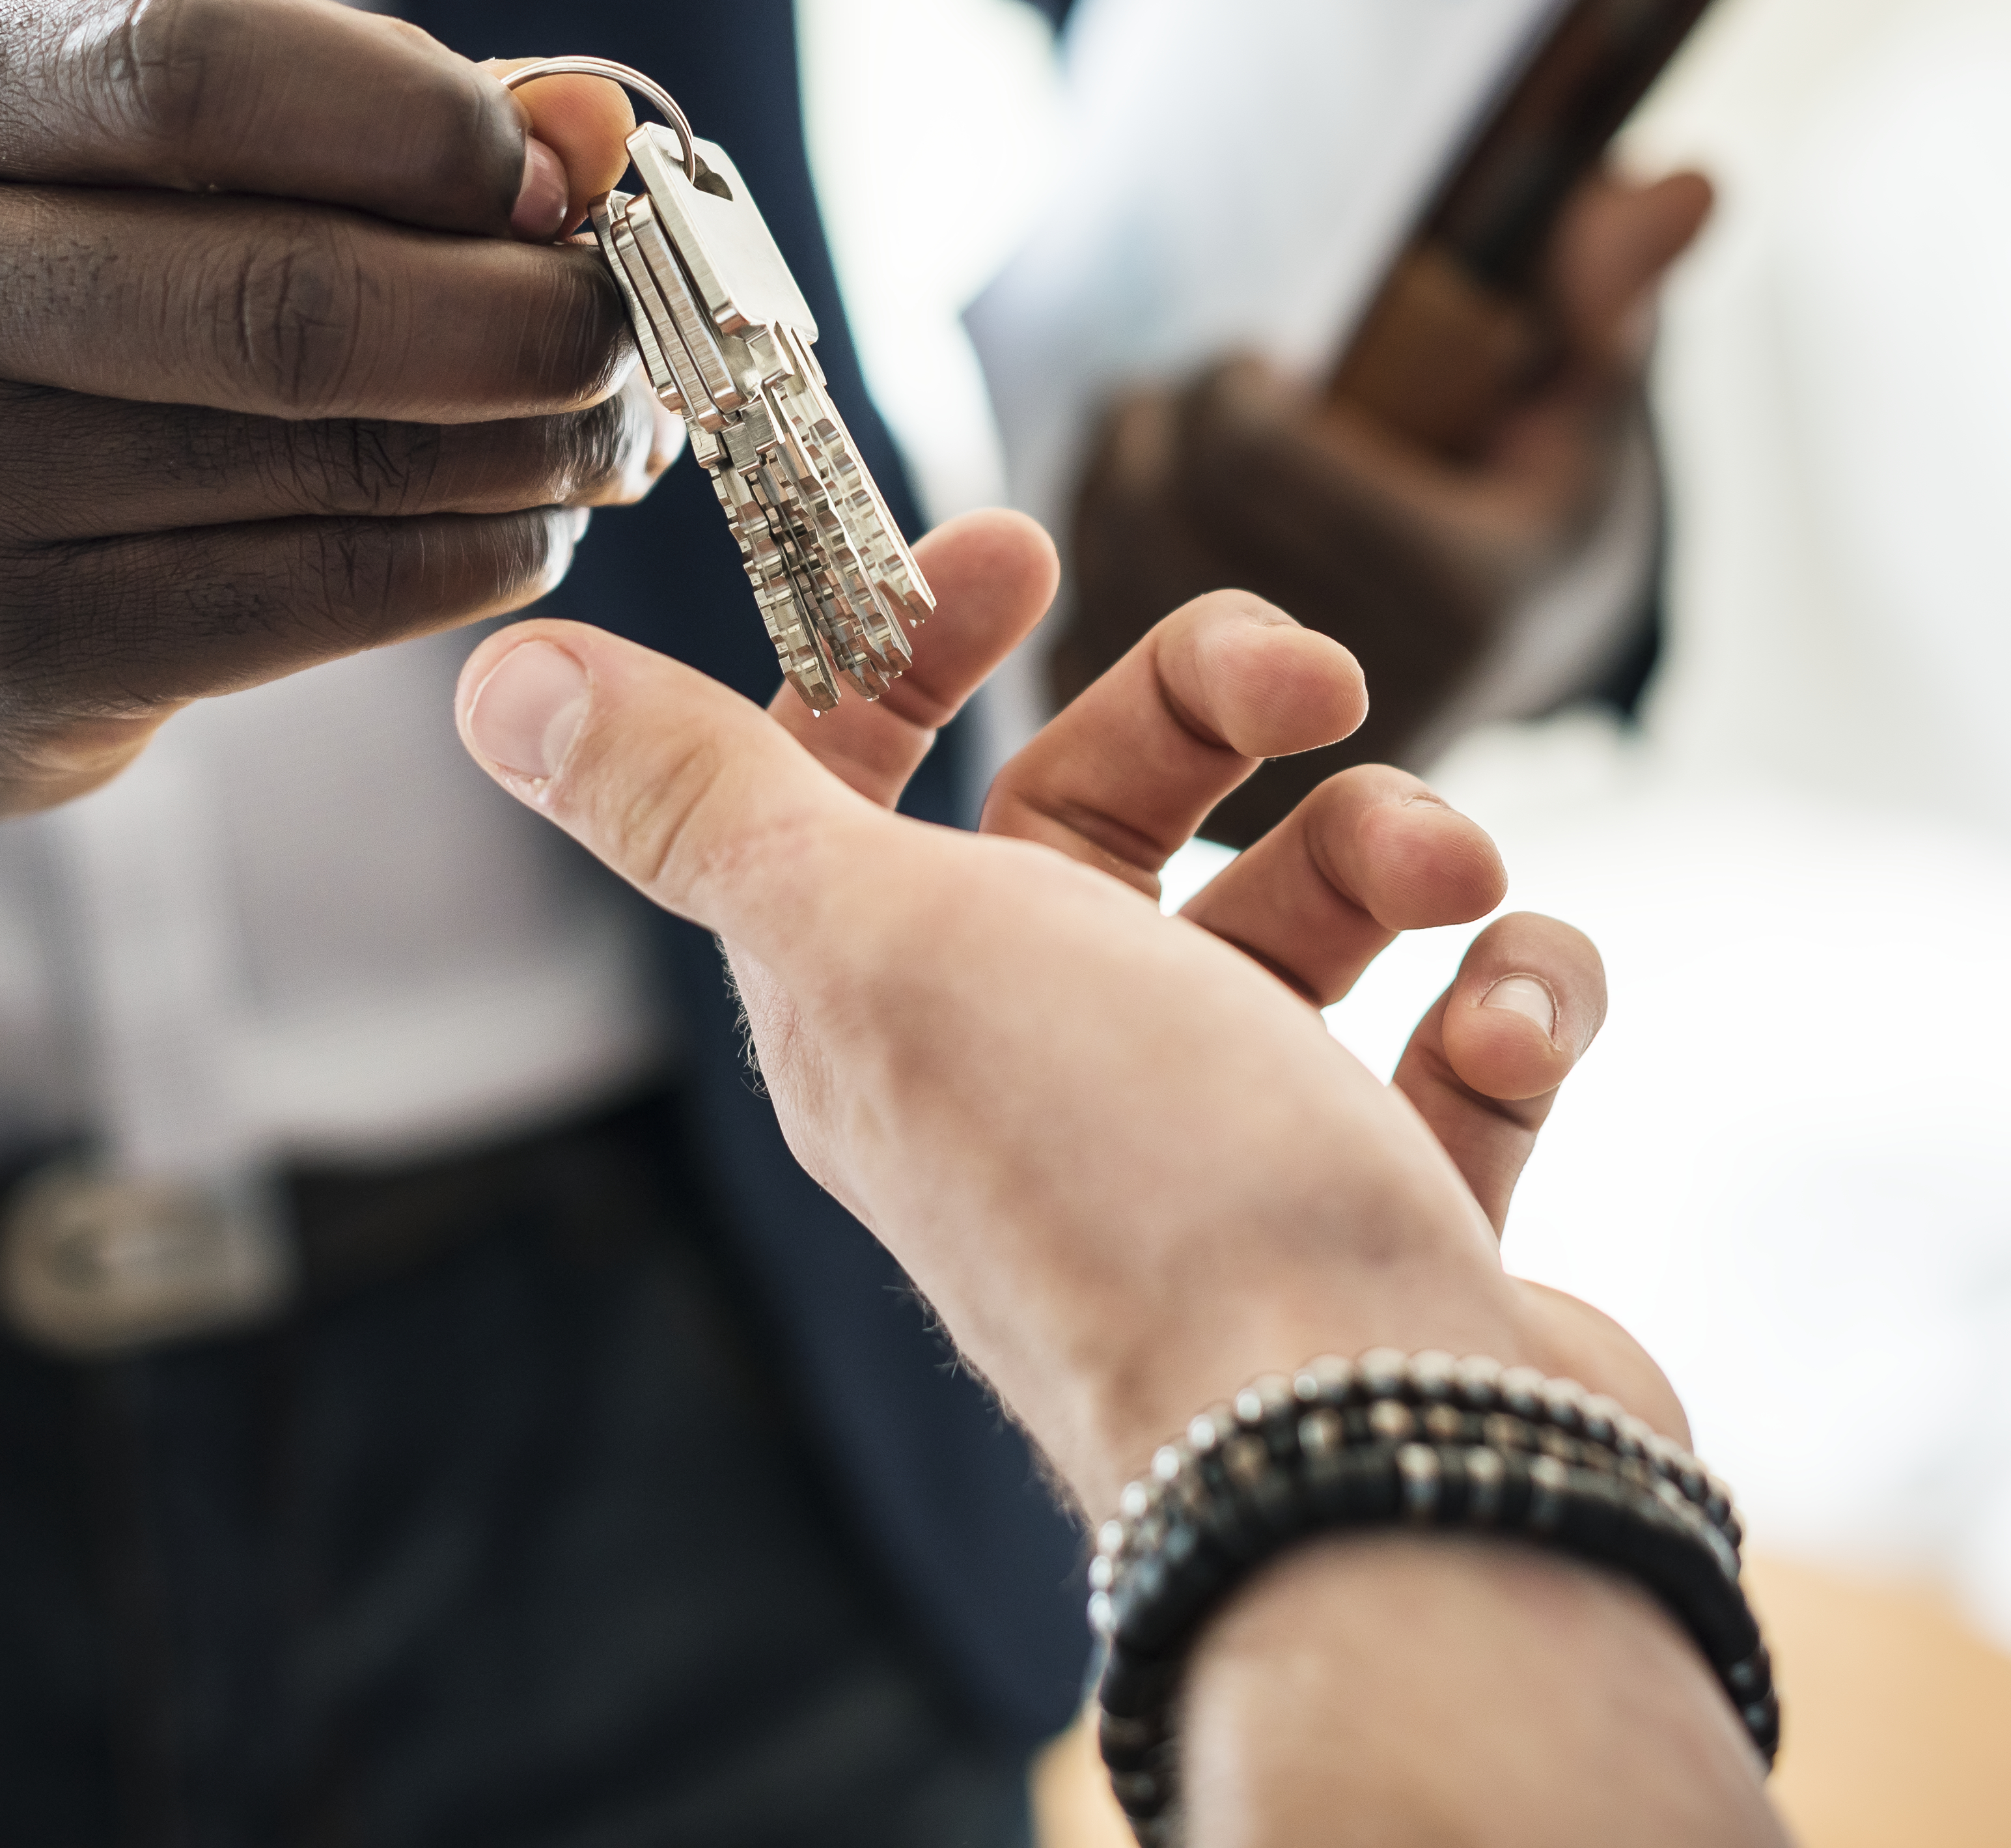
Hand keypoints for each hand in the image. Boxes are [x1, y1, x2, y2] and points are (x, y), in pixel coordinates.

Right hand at [0, 0, 665, 831]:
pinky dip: (470, 556)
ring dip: (526, 443)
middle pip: (283, 293)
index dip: (421, 118)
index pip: (194, 63)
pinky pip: (310, 597)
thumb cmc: (27, 308)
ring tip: (613, 424)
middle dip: (517, 312)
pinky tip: (529, 524)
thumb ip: (345, 119)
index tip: (564, 171)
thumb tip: (590, 130)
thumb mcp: (113, 163)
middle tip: (632, 325)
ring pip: (323, 459)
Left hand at [452, 509, 1674, 1509]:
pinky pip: (1467, 1039)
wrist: (1371, 1461)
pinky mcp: (1394, 1213)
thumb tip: (497, 680)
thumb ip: (697, 801)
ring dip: (1395, 841)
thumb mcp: (870, 942)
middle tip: (1319, 684)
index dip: (915, 647)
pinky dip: (1513, 997)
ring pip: (1313, 906)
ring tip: (1448, 880)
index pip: (862, 781)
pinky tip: (1508, 1023)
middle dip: (1222, 705)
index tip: (1022, 550)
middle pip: (1113, 810)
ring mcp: (1232, 1148)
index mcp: (892, 1007)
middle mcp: (1048, 1072)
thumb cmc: (1124, 1181)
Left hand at [1056, 166, 1713, 842]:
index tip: (1265, 367)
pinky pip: (1072, 637)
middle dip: (1165, 417)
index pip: (1249, 448)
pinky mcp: (1187, 794)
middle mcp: (1362, 699)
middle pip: (1161, 497)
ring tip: (1175, 451)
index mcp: (1461, 601)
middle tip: (1205, 398)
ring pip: (1100, 563)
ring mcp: (1267, 761)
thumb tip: (1688, 183)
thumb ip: (1611, 294)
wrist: (1497, 664)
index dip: (1231, 381)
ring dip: (1114, 477)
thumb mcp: (1586, 402)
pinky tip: (1143, 533)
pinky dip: (1090, 568)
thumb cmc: (1535, 501)